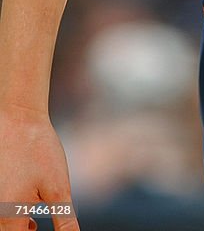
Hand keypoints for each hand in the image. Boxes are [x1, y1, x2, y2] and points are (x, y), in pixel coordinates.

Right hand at [0, 103, 79, 230]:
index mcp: (9, 217)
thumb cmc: (39, 151)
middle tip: (37, 224)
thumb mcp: (58, 188)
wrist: (19, 117)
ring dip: (18, 227)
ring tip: (34, 224)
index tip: (40, 226)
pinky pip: (2, 211)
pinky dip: (13, 215)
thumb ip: (64, 221)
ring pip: (5, 223)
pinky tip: (28, 211)